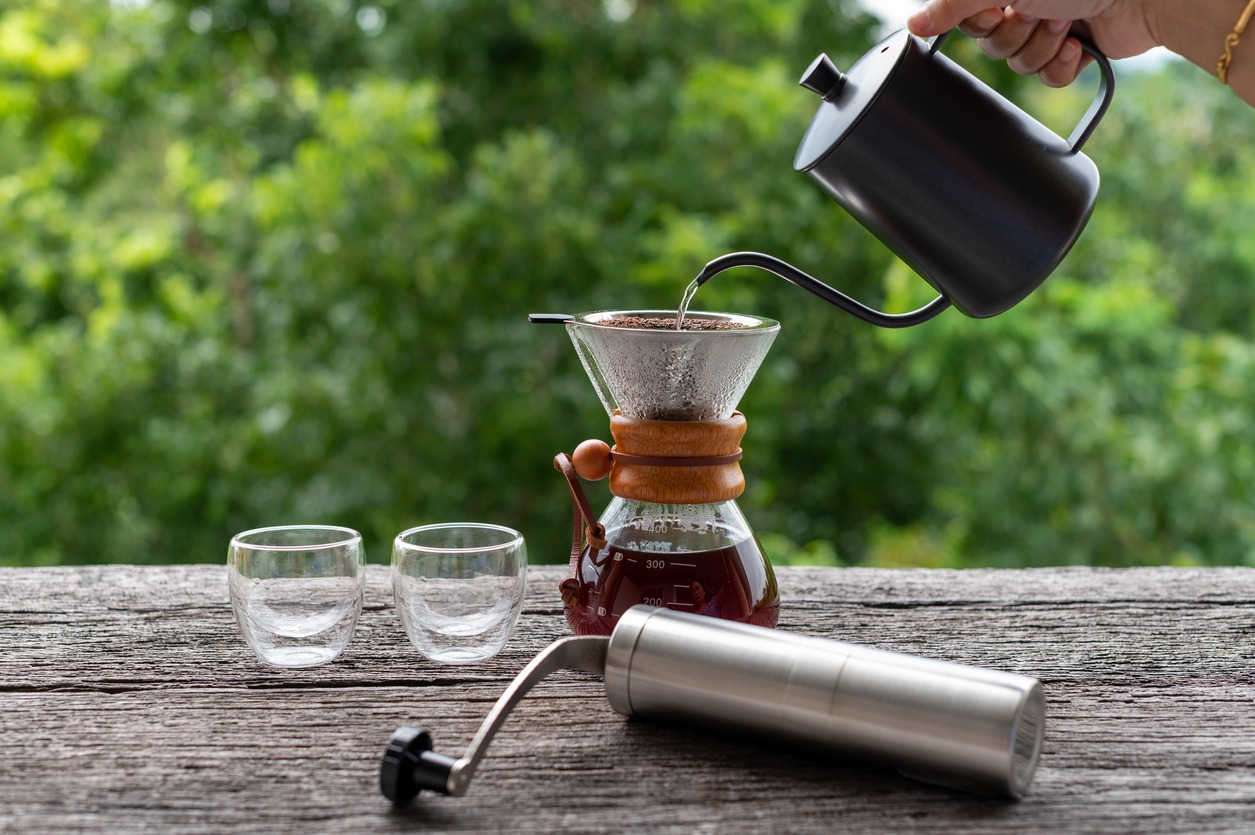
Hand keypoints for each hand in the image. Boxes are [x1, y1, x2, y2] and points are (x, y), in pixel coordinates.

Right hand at [908, 1, 1160, 86]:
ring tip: (1066, 25)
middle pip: (989, 44)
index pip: (964, 15)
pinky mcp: (1073, 49)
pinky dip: (1061, 67)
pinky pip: (1046, 78)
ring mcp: (1049, 23)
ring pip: (1017, 64)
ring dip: (1041, 48)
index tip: (999, 7)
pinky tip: (1077, 48)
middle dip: (1016, 34)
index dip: (979, 19)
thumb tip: (912, 23)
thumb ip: (954, 3)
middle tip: (1040, 12)